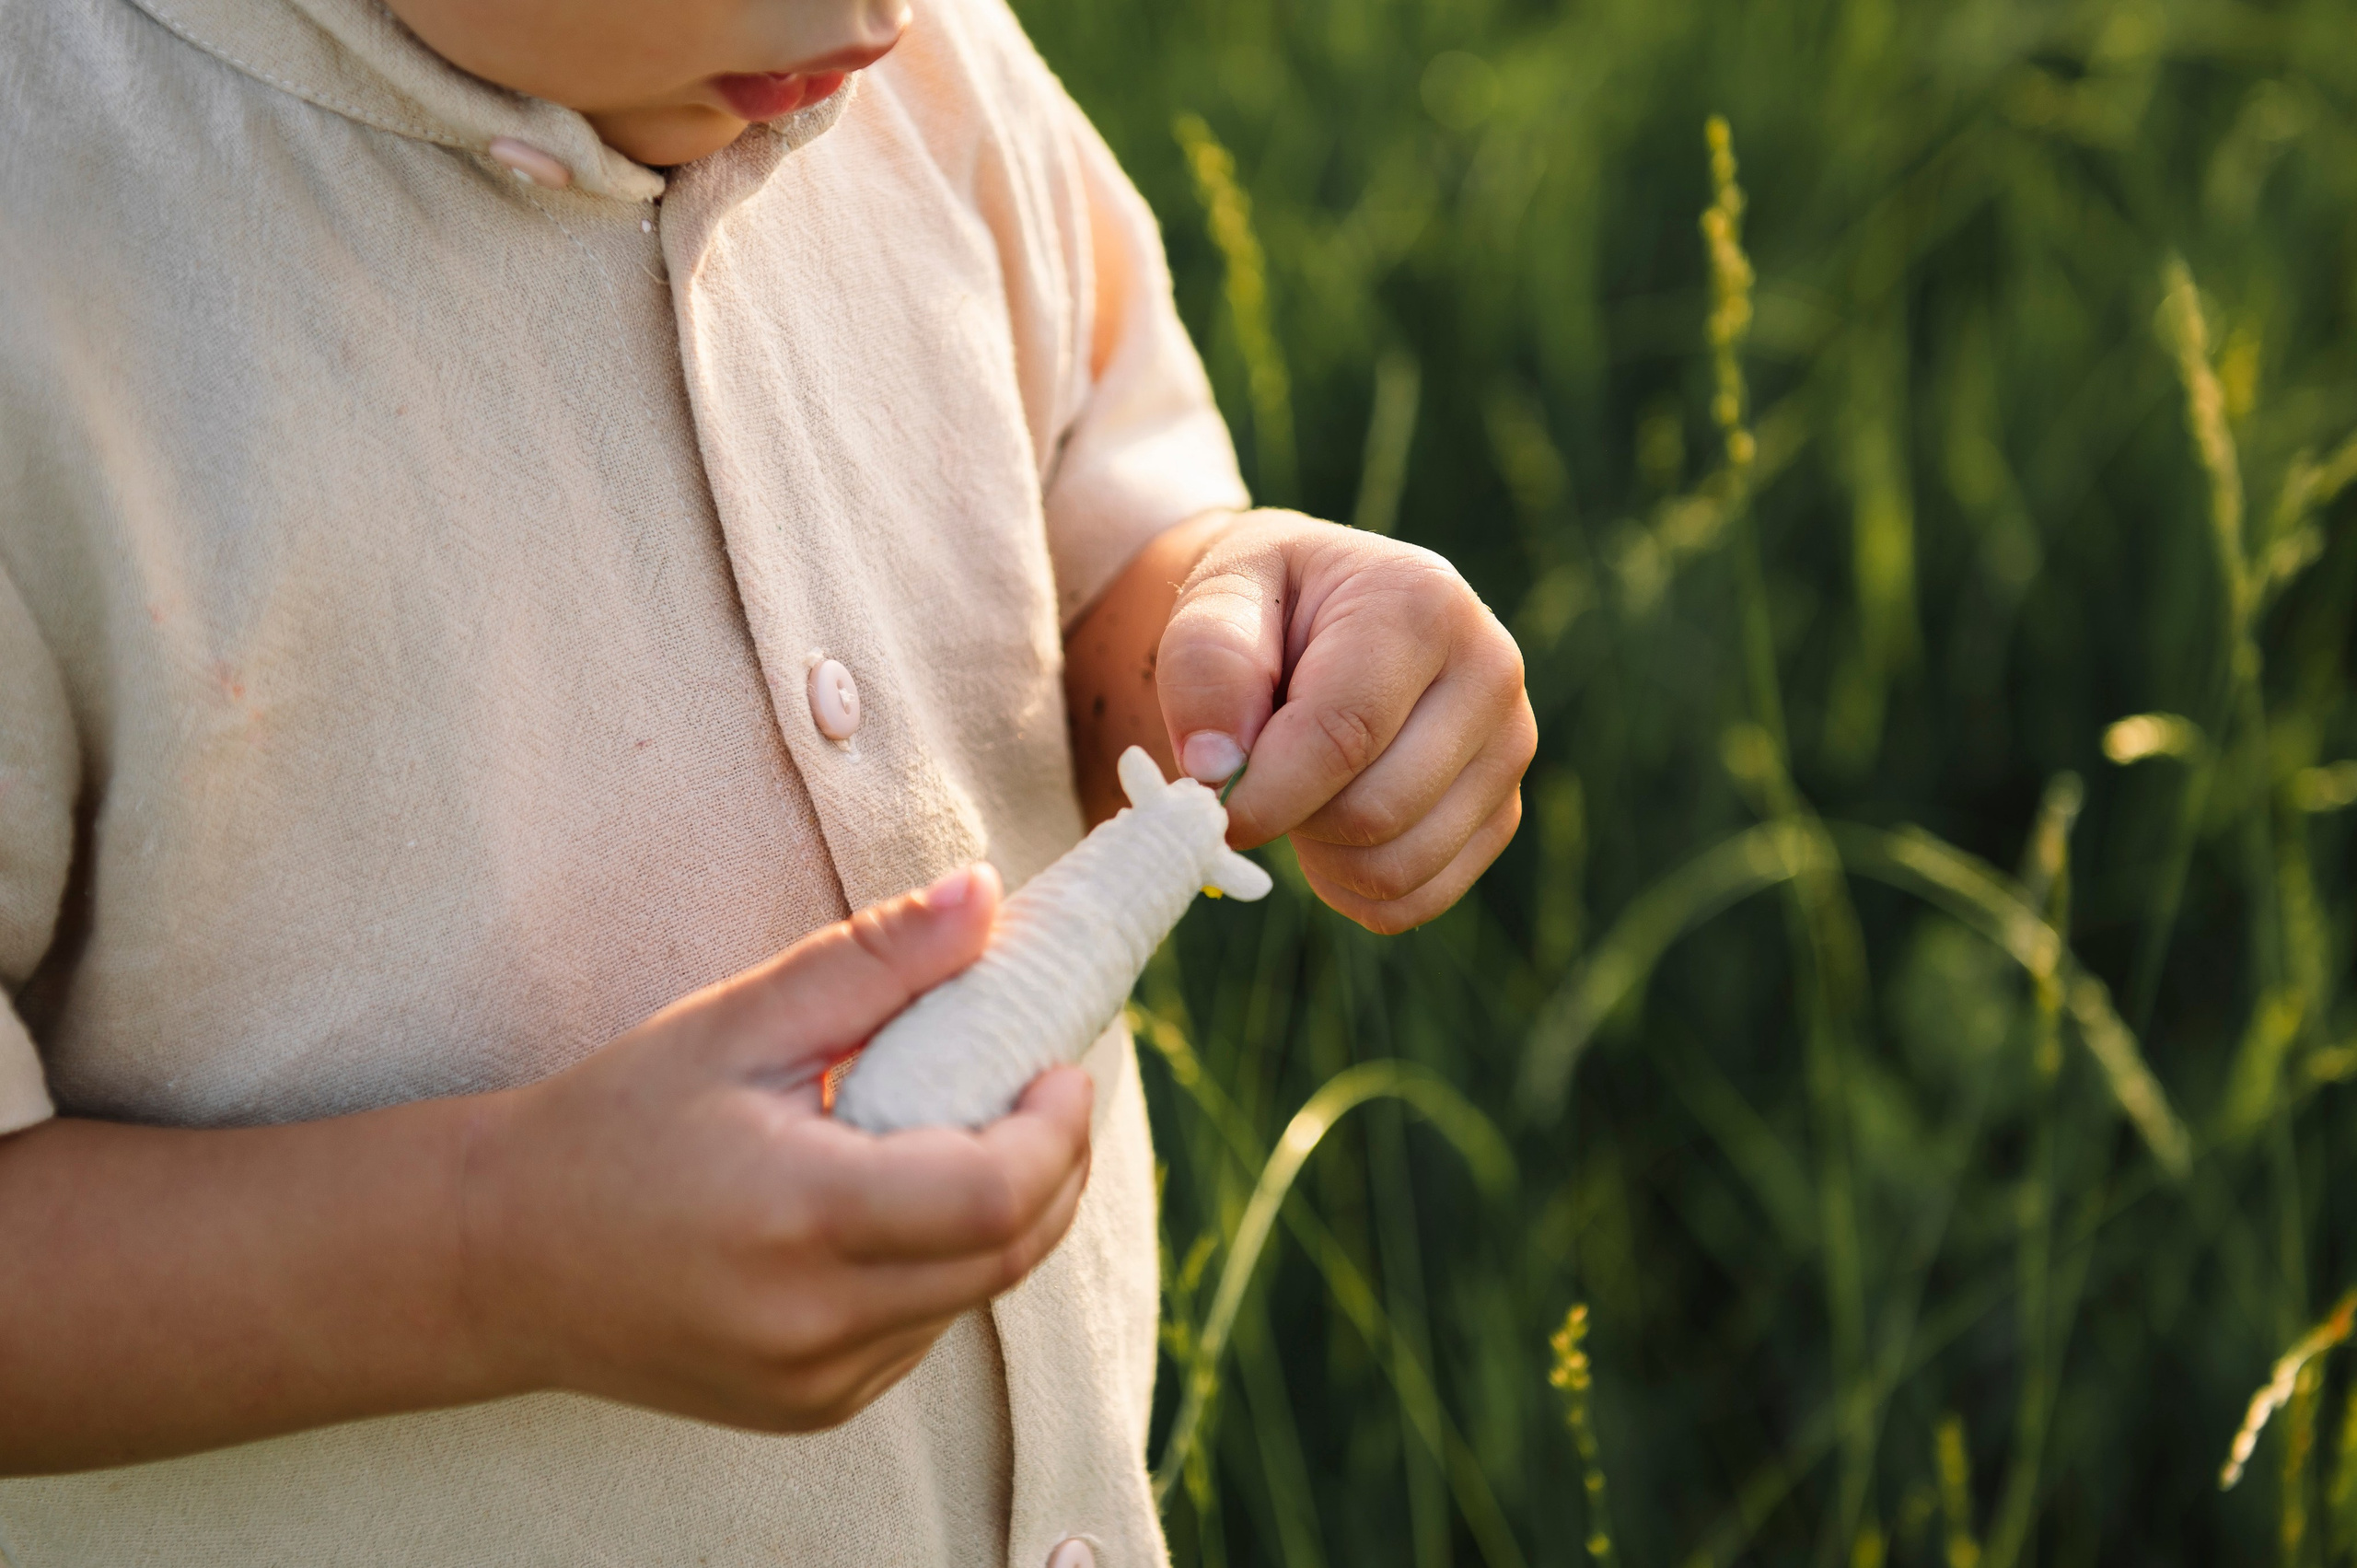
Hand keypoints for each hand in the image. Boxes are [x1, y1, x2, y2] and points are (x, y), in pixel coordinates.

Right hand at [462, 864, 1092, 1431]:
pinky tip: (903, 1202)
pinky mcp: (812, 1410)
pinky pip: (926, 1330)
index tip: (1060, 1064)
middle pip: (1011, 1252)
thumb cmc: (616, 1121)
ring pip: (977, 1294)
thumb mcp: (738, 1022)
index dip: (1056, 1130)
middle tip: (1046, 1087)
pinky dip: (946, 1263)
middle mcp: (813, 1322)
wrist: (497, 1257)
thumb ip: (875, 957)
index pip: (995, 1194)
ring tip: (975, 1129)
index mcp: (798, 1217)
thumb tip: (986, 891)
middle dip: (1057, 1165)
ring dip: (1008, 1213)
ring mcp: (815, 1382)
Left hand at [1157, 510, 1535, 932]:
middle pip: (1375, 813)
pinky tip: (1325, 831)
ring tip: (1297, 791)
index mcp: (1423, 603)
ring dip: (1319, 854)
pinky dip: (1350, 887)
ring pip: (1398, 868)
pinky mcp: (1503, 812)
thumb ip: (1206, 664)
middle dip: (1290, 816)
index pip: (1344, 735)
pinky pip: (1416, 900)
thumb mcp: (1219, 595)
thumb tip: (1214, 768)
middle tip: (1257, 775)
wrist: (1324, 615)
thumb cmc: (1268, 607)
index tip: (1208, 802)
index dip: (1265, 791)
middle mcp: (1489, 673)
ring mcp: (1508, 748)